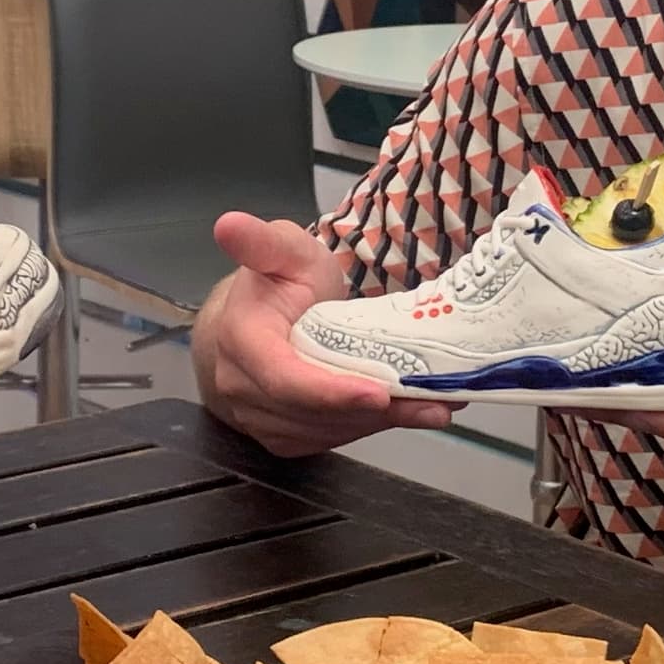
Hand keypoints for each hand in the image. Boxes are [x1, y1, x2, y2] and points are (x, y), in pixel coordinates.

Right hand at [189, 212, 447, 454]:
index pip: (284, 378)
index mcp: (241, 338)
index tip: (379, 392)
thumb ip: (262, 241)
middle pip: (312, 412)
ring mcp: (258, 418)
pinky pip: (328, 438)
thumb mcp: (283, 250)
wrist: (257, 323)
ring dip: (381, 422)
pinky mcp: (281, 436)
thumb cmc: (279, 283)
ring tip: (432, 405)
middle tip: (434, 400)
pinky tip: (406, 411)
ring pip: (326, 431)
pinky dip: (369, 427)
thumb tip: (229, 224)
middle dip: (374, 410)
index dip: (330, 391)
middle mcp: (241, 386)